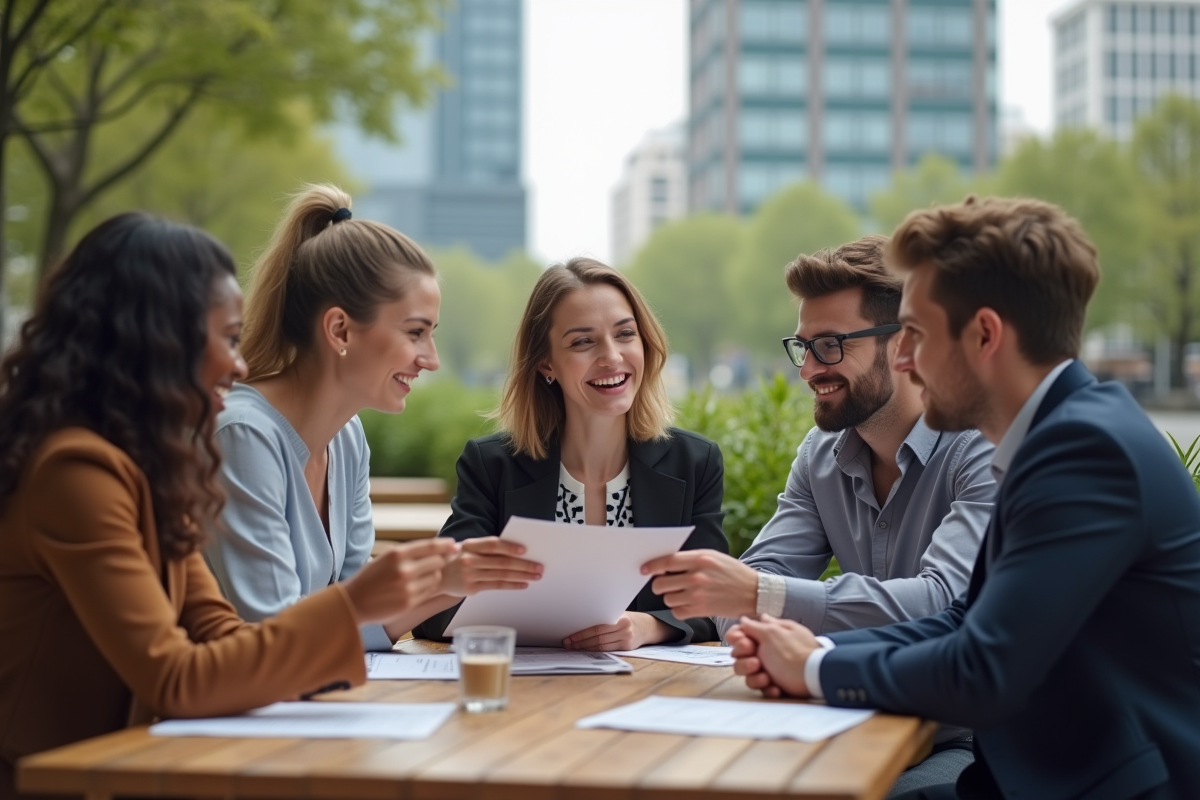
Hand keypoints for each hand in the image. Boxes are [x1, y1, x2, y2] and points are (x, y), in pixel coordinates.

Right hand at [343, 538, 457, 623]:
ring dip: (434, 576)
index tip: (453, 544)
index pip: (430, 546)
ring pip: (436, 577)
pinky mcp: (410, 603)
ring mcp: (407, 588)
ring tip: (422, 577)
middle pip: (438, 561)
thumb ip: (409, 553)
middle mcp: (403, 570)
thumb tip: (437, 547)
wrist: (353, 602)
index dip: (445, 545)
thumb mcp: (386, 558)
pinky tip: (418, 588)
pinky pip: (429, 592)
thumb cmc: (371, 578)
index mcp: (396, 554)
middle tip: (438, 563)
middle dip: (440, 561)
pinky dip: (428, 589)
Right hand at [439, 536, 542, 595]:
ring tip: (536, 575)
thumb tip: (517, 550)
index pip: (492, 544)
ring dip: (522, 575)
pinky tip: (523, 584)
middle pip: (501, 562)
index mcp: (469, 545)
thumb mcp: (468, 547)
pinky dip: (512, 585)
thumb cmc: (458, 558)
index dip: (509, 546)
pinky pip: (496, 586)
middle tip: (539, 566)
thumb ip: (487, 548)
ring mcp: (470, 574)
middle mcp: (469, 559)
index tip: (525, 550)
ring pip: (501, 575)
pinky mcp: (472, 588)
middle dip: (523, 564)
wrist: (437, 576)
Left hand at [562, 611, 673, 650]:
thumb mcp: (619, 613)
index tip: (570, 636)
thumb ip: (605, 617)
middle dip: (581, 642)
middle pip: (598, 638)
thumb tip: (581, 621)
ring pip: (601, 646)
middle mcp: (625, 629)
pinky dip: (594, 651)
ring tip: (573, 647)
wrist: (647, 626)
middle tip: (568, 643)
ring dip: (585, 648)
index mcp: (621, 618)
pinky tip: (586, 650)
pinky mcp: (626, 648)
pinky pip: (607, 650)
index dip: (582, 633)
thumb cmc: (628, 618)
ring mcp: (626, 640)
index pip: (598, 628)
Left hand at [641, 549, 759, 619]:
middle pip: (661, 583)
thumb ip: (690, 558)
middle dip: (658, 585)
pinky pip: (677, 612)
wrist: (753, 592)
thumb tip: (665, 563)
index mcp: (700, 559)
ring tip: (680, 594)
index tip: (643, 569)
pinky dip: (679, 609)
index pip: (667, 562)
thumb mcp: (713, 557)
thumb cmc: (732, 572)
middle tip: (663, 584)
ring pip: (667, 599)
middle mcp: (697, 577)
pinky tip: (687, 604)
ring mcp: (698, 595)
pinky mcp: (701, 610)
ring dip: (670, 597)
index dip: (652, 566)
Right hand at [732, 615, 819, 697]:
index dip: (737, 638)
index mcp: (767, 635)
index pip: (742, 634)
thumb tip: (744, 619)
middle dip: (744, 661)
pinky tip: (776, 688)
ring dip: (754, 677)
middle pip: (740, 656)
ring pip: (747, 675)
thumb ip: (754, 626)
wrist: (815, 676)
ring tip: (767, 678)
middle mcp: (767, 650)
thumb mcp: (772, 633)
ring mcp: (771, 668)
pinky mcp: (775, 685)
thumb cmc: (793, 652)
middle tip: (756, 662)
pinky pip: (761, 688)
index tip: (744, 643)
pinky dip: (768, 688)